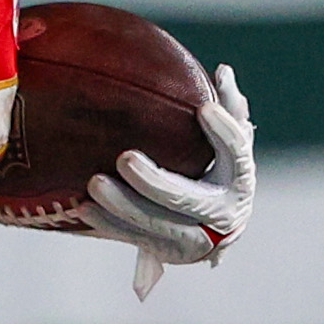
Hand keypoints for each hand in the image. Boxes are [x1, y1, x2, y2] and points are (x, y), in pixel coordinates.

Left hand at [84, 63, 256, 297]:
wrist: (219, 230)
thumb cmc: (221, 173)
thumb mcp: (231, 145)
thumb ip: (229, 109)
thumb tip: (222, 71)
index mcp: (240, 180)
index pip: (235, 154)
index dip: (222, 132)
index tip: (203, 110)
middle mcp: (222, 214)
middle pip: (185, 199)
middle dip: (153, 182)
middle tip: (125, 158)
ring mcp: (194, 239)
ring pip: (156, 225)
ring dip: (122, 206)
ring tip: (94, 184)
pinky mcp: (167, 252)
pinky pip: (134, 238)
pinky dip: (109, 224)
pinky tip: (84, 209)